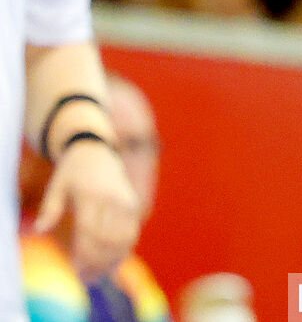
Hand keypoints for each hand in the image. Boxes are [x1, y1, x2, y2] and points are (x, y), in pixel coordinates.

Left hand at [34, 141, 141, 283]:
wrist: (98, 151)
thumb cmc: (73, 171)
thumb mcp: (57, 185)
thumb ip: (49, 208)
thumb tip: (40, 230)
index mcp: (92, 193)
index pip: (91, 229)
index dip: (84, 253)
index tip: (76, 268)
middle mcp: (113, 198)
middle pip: (109, 238)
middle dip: (97, 262)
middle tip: (85, 276)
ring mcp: (127, 201)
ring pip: (125, 238)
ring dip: (113, 260)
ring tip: (98, 274)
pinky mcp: (134, 205)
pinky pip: (132, 233)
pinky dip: (123, 251)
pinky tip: (110, 263)